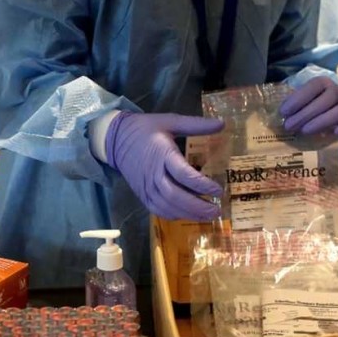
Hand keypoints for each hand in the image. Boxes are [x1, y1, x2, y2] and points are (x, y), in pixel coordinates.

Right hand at [106, 112, 223, 220]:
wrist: (115, 139)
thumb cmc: (145, 129)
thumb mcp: (170, 121)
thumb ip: (196, 125)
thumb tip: (222, 124)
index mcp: (162, 154)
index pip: (183, 174)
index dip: (202, 185)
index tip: (218, 190)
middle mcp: (154, 174)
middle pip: (175, 196)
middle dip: (197, 206)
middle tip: (217, 210)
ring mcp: (146, 187)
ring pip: (167, 206)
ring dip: (188, 214)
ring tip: (208, 216)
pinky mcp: (142, 194)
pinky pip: (158, 210)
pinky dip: (174, 215)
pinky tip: (188, 215)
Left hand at [279, 77, 337, 137]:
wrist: (322, 104)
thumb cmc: (304, 102)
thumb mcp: (295, 95)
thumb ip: (288, 100)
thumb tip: (272, 112)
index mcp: (323, 82)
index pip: (313, 86)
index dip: (298, 99)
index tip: (283, 112)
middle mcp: (337, 91)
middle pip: (326, 101)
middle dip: (305, 114)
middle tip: (289, 126)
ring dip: (319, 123)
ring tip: (303, 131)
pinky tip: (333, 133)